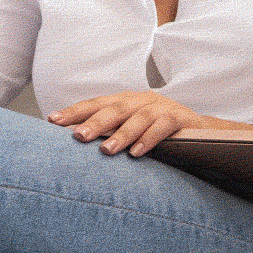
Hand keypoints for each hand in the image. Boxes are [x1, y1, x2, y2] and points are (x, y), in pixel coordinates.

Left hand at [49, 91, 252, 156]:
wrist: (200, 132)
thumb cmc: (155, 133)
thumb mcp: (129, 130)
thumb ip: (106, 133)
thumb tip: (70, 145)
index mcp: (125, 101)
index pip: (96, 103)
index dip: (75, 111)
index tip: (52, 121)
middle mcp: (141, 100)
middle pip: (115, 108)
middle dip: (95, 122)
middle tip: (78, 136)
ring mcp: (162, 107)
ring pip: (139, 117)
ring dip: (122, 133)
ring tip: (106, 150)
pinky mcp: (180, 117)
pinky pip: (164, 125)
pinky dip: (150, 138)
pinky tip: (138, 152)